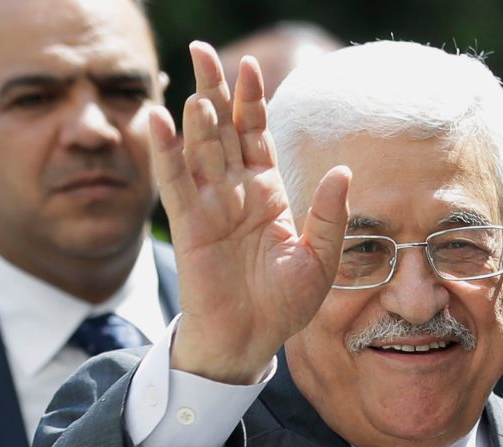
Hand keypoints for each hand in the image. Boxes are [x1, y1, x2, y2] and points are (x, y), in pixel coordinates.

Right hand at [149, 41, 349, 383]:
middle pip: (222, 130)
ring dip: (195, 115)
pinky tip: (159, 119)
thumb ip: (329, 215)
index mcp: (266, 193)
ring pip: (199, 150)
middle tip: (202, 49)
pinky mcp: (190, 227)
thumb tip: (343, 170)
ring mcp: (210, 207)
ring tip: (195, 80)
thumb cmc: (284, 303)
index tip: (251, 65)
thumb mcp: (320, 258)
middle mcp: (235, 192)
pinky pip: (176, 184)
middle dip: (214, 90)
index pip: (256, 135)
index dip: (252, 100)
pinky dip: (166, 152)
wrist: (251, 340)